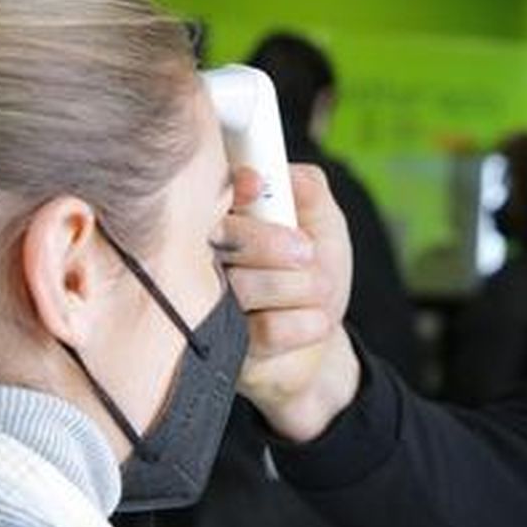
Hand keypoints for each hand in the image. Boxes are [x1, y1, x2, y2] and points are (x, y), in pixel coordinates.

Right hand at [222, 164, 361, 440]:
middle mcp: (203, 262)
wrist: (319, 341)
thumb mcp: (323, 225)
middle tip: (306, 251)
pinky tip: (315, 320)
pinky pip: (264, 331)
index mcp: (221, 222)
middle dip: (269, 242)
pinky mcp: (224, 352)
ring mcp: (208, 308)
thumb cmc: (314, 274)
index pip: (207, 196)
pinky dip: (304, 322)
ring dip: (298, 286)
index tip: (256, 184)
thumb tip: (288, 173)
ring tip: (320, 289)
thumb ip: (309, 192)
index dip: (230, 186)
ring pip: (244, 286)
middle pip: (219, 239)